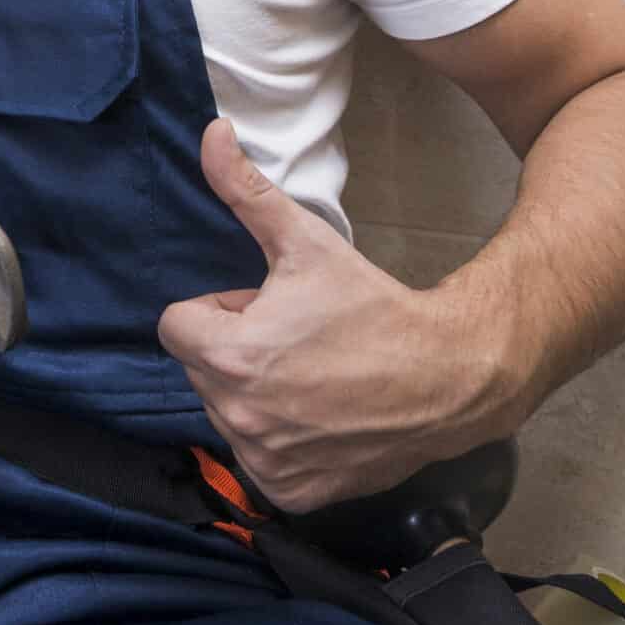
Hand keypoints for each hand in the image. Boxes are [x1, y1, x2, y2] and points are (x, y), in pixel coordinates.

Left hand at [156, 119, 517, 513]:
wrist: (448, 376)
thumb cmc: (374, 307)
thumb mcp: (306, 242)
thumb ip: (246, 190)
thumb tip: (211, 133)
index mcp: (229, 354)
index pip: (176, 325)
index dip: (218, 310)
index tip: (260, 308)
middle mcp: (237, 414)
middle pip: (201, 369)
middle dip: (235, 350)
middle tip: (293, 338)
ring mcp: (264, 459)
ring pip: (228, 413)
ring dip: (255, 395)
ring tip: (312, 376)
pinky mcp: (291, 491)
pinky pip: (260, 460)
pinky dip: (281, 442)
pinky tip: (322, 418)